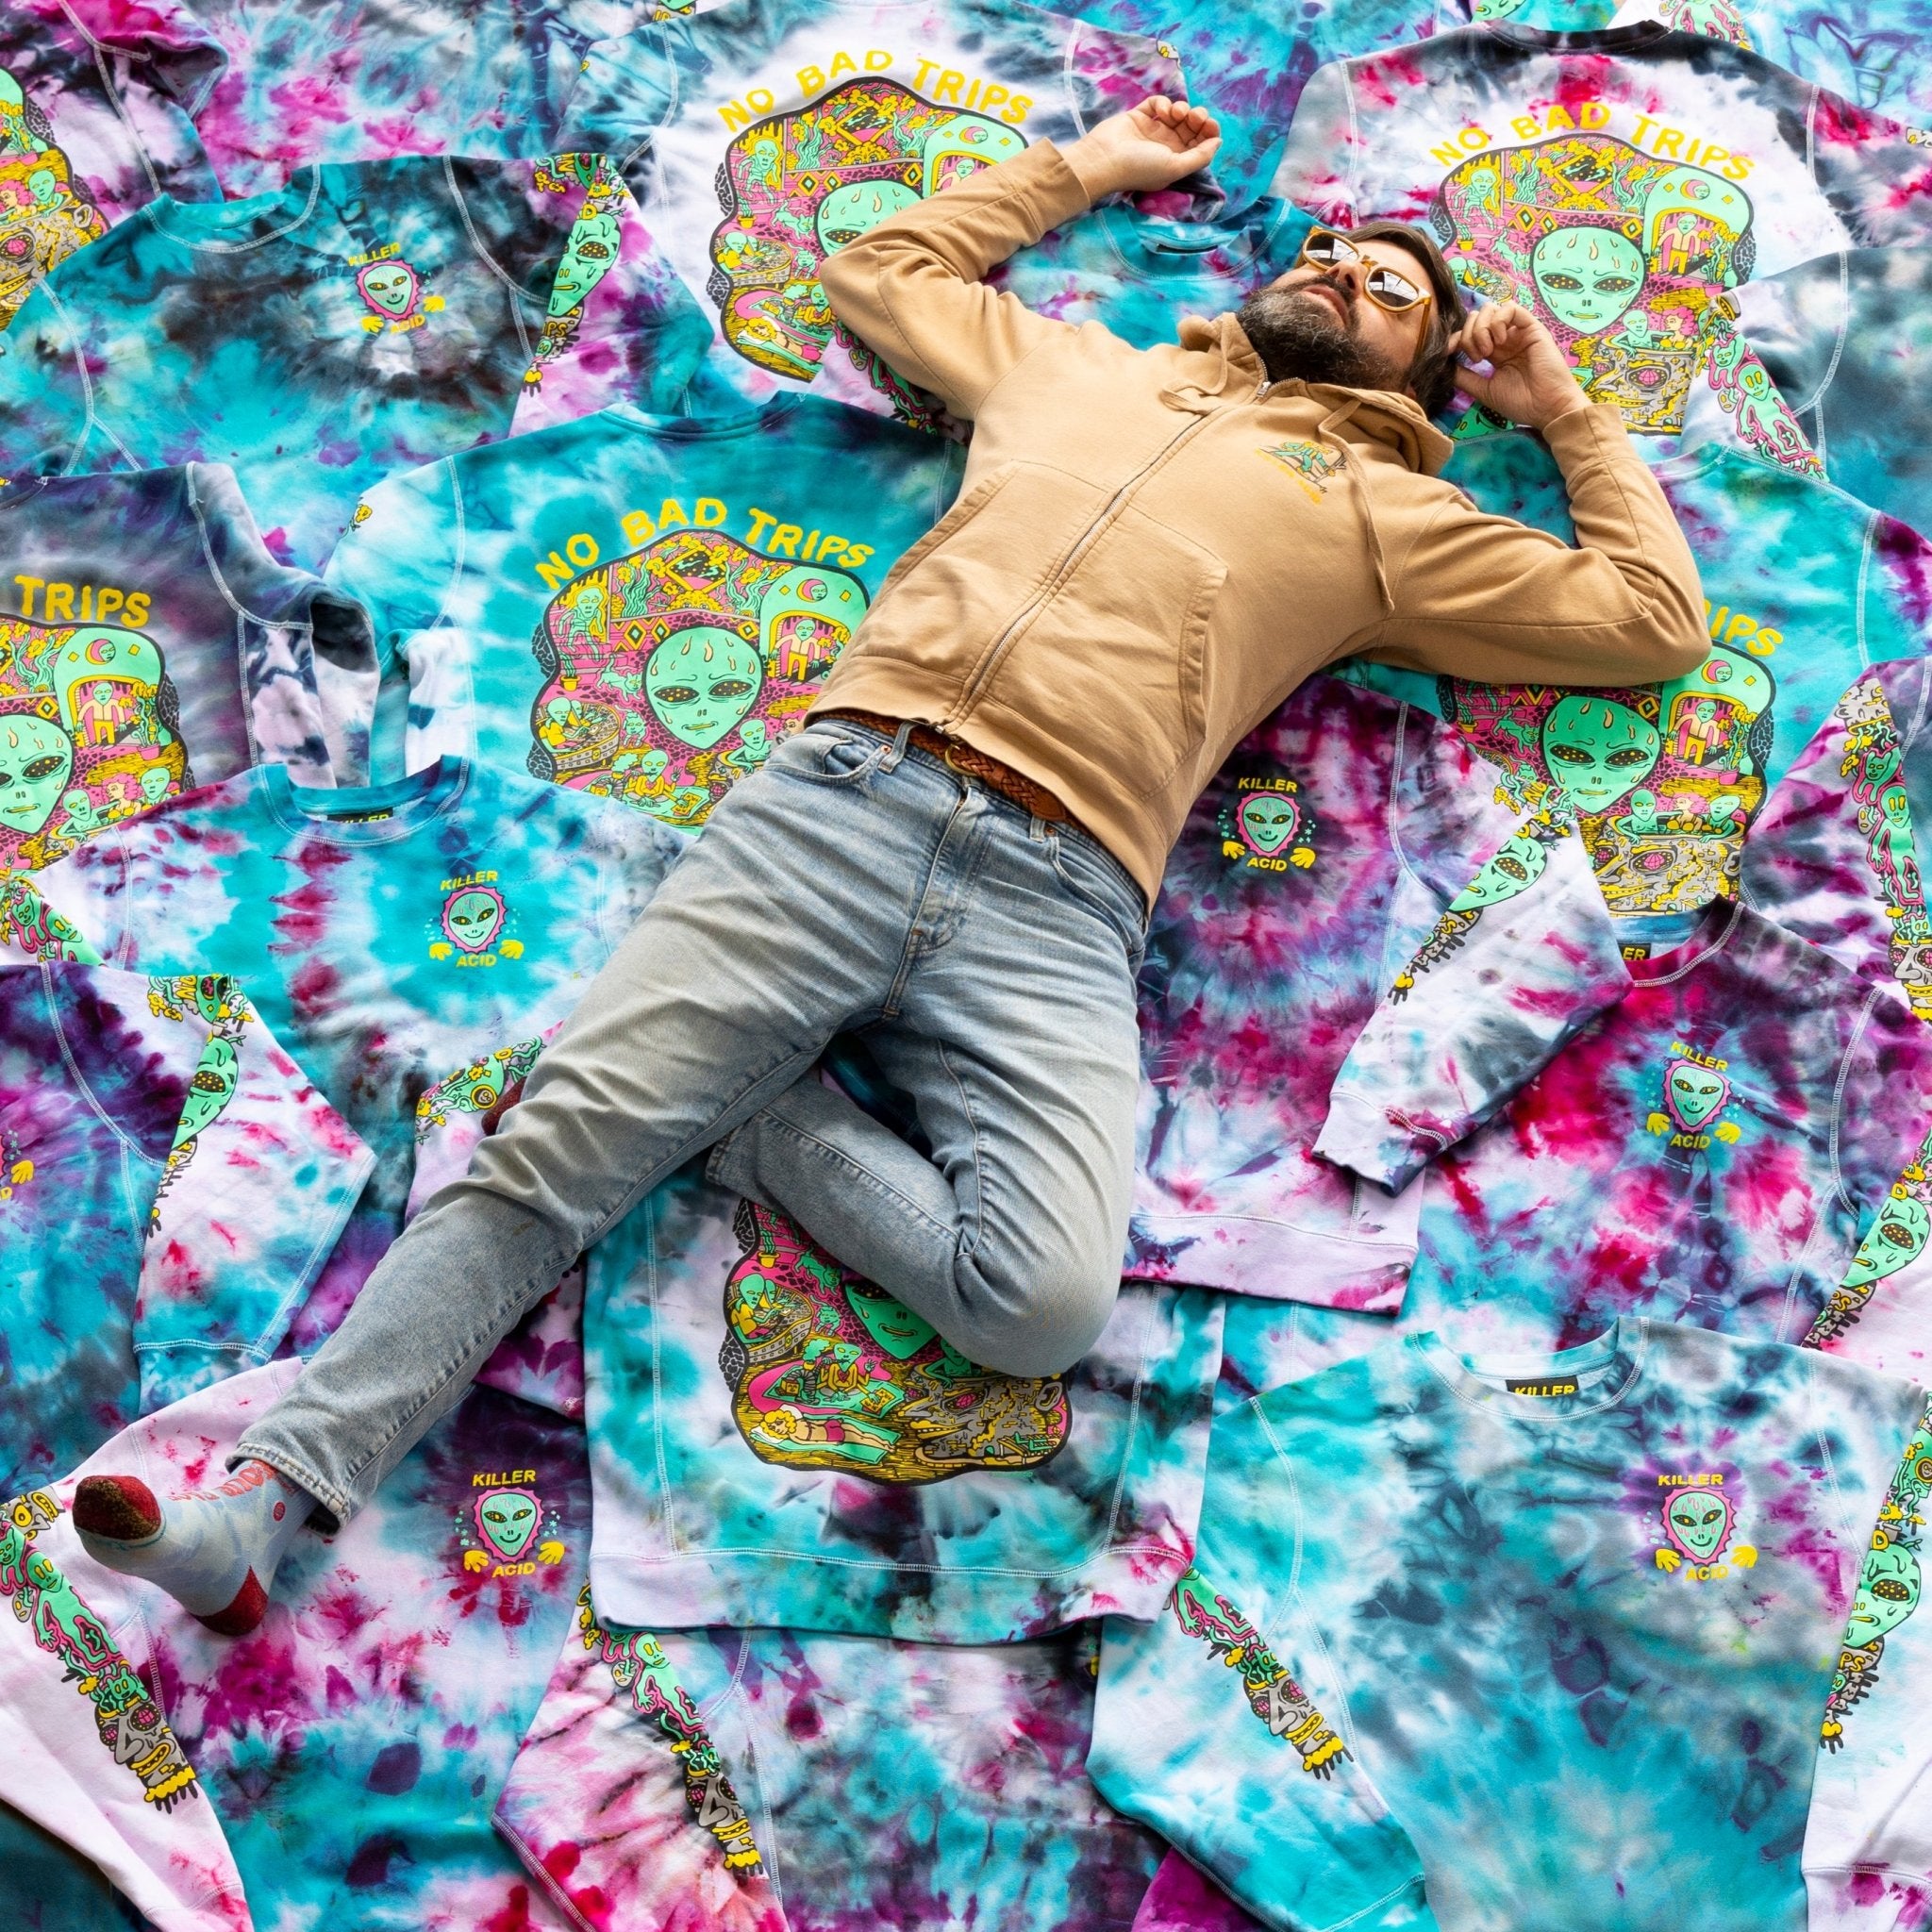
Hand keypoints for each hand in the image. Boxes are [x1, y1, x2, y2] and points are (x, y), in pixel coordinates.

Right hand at [1062, 97, 1219, 199]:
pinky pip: (1158, 103)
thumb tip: (1218, 142)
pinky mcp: (1140, 116)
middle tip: (1193, 116)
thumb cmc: (1140, 167)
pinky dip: (1162, 103)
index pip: (1200, 143)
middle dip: (1197, 118)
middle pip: (1191, 126)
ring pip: (1177, 112)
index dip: (1209, 132)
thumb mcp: (1175, 167)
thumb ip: (1200, 156)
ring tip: (1174, 113)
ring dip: (1181, 108)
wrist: (1104, 158)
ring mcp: (1153, 130)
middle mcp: (1166, 146)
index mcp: (1176, 160)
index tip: (1209, 125)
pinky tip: (1160, 111)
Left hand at [1450, 301, 1590, 432]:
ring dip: (1481, 329)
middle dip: (1468, 334)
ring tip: (1487, 352)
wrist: (1547, 408)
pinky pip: (1510, 308)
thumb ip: (1464, 376)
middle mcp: (1505, 339)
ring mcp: (1518, 331)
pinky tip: (1498, 341)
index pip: (1469, 334)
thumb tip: (1444, 363)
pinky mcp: (1532, 326)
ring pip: (1491, 309)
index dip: (1455, 338)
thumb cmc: (1520, 402)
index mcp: (1494, 353)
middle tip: (1477, 358)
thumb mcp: (1484, 390)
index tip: (1448, 351)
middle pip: (1477, 318)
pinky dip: (1497, 321)